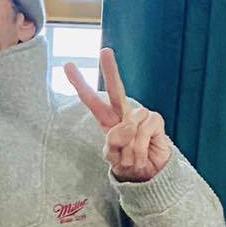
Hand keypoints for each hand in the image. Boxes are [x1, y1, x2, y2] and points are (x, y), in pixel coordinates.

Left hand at [64, 48, 171, 181]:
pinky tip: (142, 156)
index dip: (80, 84)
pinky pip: (143, 132)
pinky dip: (140, 149)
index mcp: (108, 121)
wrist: (150, 175)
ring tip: (132, 159)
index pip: (92, 100)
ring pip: (128, 126)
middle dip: (111, 70)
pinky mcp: (156, 120)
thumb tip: (124, 128)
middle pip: (116, 90)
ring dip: (128, 149)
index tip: (69, 66)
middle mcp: (124, 114)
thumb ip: (112, 145)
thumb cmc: (129, 163)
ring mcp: (141, 116)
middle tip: (105, 51)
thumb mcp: (113, 158)